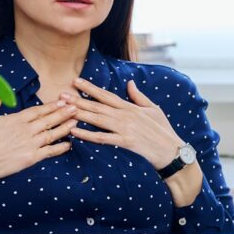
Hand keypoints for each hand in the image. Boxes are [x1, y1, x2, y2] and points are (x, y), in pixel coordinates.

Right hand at [0, 94, 77, 201]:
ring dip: (65, 127)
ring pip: (52, 134)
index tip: (62, 101)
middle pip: (48, 119)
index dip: (51, 106)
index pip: (38, 110)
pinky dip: (60, 148)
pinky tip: (69, 144)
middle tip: (76, 107)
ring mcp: (30, 144)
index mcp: (15, 120)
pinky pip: (50, 152)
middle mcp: (26, 130)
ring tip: (76, 121)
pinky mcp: (31, 158)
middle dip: (63, 112)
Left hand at [65, 77, 184, 169]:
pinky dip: (87, 134)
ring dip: (79, 113)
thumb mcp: (153, 109)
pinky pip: (102, 137)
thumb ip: (139, 97)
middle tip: (61, 94)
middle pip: (97, 106)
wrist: (172, 151)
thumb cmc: (164, 131)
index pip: (106, 95)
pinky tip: (74, 132)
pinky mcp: (126, 141)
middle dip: (78, 99)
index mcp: (130, 107)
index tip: (76, 81)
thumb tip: (129, 83)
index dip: (90, 88)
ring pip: (97, 119)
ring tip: (63, 109)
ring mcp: (125, 128)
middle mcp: (126, 115)